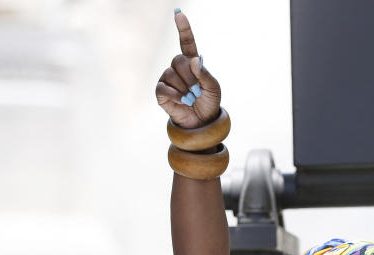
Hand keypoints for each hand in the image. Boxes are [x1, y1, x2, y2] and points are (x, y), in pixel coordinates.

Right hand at [155, 10, 221, 127]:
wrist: (201, 121)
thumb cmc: (208, 102)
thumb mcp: (213, 88)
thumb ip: (205, 74)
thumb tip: (193, 60)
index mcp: (192, 63)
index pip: (187, 42)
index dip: (183, 29)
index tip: (179, 13)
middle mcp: (178, 67)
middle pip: (179, 61)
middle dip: (191, 77)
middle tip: (197, 91)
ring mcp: (168, 77)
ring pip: (172, 74)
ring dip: (185, 89)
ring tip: (191, 98)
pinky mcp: (161, 90)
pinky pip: (165, 87)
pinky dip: (177, 96)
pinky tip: (183, 101)